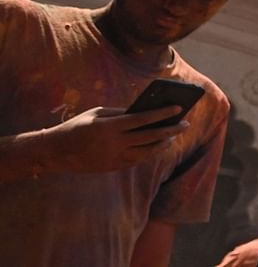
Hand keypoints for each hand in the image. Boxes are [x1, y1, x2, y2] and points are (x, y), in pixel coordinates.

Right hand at [38, 106, 188, 173]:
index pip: (143, 119)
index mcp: (111, 126)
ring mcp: (115, 157)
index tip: (178, 107)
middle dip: (171, 129)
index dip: (163, 113)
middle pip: (150, 136)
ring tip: (173, 136)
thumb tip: (144, 112)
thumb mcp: (97, 114)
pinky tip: (158, 146)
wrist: (55, 152)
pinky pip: (137, 160)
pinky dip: (149, 153)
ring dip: (163, 143)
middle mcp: (115, 143)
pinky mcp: (113, 167)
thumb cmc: (77, 126)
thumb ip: (120, 113)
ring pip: (147, 152)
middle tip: (185, 123)